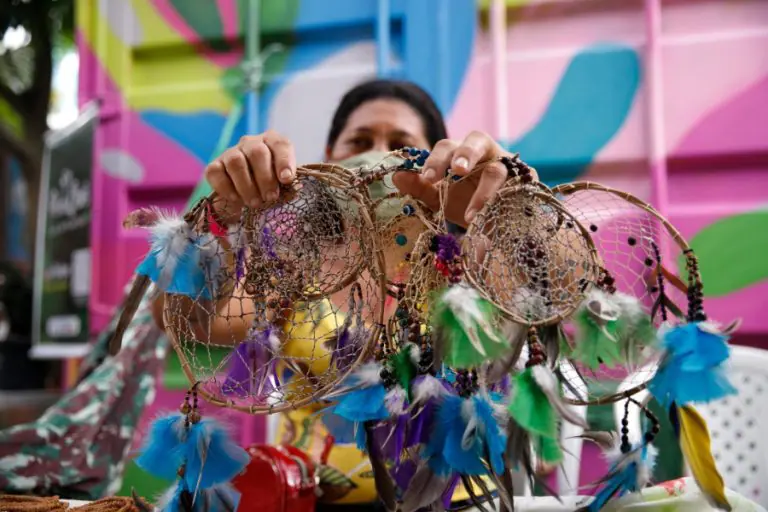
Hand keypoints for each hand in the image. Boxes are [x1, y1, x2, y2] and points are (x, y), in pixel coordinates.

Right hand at [205, 130, 296, 214]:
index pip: (280, 144)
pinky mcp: (215, 165)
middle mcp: (251, 143)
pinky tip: (236, 200)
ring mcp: (231, 153)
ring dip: (246, 186)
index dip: (284, 161)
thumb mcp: (282, 186)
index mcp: (272, 143)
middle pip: (257, 152)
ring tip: (255, 203)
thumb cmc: (269, 188)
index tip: (286, 180)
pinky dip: (226, 188)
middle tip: (270, 197)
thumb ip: (289, 186)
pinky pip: (216, 172)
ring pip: (236, 162)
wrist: (245, 200)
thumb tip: (291, 187)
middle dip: (265, 178)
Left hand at [392, 131, 536, 226]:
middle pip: (477, 140)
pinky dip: (503, 207)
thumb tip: (396, 176)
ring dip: (483, 192)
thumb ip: (420, 187)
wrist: (497, 222)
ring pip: (498, 170)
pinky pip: (517, 191)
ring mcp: (509, 166)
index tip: (427, 179)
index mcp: (461, 151)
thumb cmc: (466, 201)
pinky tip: (492, 221)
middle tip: (457, 171)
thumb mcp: (440, 197)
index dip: (436, 160)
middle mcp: (486, 152)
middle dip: (466, 154)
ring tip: (470, 216)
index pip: (447, 146)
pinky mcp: (528, 183)